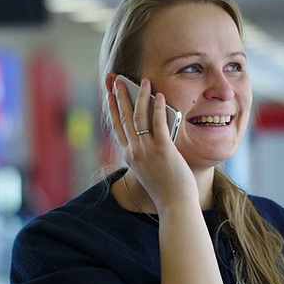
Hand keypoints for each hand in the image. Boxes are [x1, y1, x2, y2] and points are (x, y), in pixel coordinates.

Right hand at [108, 77, 197, 207]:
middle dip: (119, 95)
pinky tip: (160, 95)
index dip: (112, 107)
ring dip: (139, 96)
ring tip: (142, 81)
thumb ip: (146, 150)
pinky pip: (158, 123)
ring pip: (138, 117)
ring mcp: (146, 150)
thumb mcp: (148, 168)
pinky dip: (158, 107)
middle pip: (123, 117)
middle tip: (117, 79)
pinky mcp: (163, 149)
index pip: (116, 126)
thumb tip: (153, 126)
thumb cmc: (165, 187)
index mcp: (128, 155)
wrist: (174, 204)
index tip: (109, 93)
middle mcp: (133, 151)